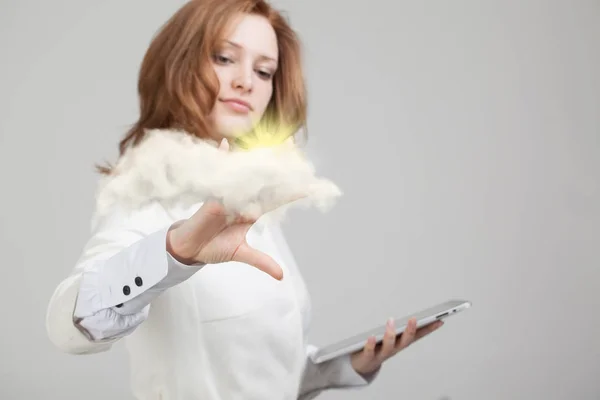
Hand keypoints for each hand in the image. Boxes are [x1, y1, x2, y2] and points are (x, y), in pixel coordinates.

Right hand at [166, 138, 294, 279]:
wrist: (189, 250)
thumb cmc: (213, 246)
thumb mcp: (242, 254)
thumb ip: (262, 262)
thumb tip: (281, 275)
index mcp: (250, 212)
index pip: (274, 199)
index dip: (290, 193)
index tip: (309, 186)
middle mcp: (240, 200)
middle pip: (262, 181)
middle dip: (277, 167)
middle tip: (293, 148)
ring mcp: (226, 196)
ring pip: (243, 176)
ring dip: (253, 159)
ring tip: (269, 144)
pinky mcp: (211, 198)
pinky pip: (217, 177)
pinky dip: (220, 159)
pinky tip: (225, 144)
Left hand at [350, 317, 443, 375]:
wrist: (363, 366)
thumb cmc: (379, 347)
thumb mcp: (393, 337)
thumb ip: (401, 327)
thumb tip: (413, 314)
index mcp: (401, 342)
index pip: (418, 335)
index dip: (429, 329)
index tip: (439, 320)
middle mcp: (394, 349)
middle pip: (405, 341)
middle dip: (410, 330)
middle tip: (414, 319)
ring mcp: (382, 354)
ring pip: (388, 345)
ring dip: (390, 334)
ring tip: (391, 320)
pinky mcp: (368, 357)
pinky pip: (370, 351)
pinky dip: (371, 344)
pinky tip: (372, 336)